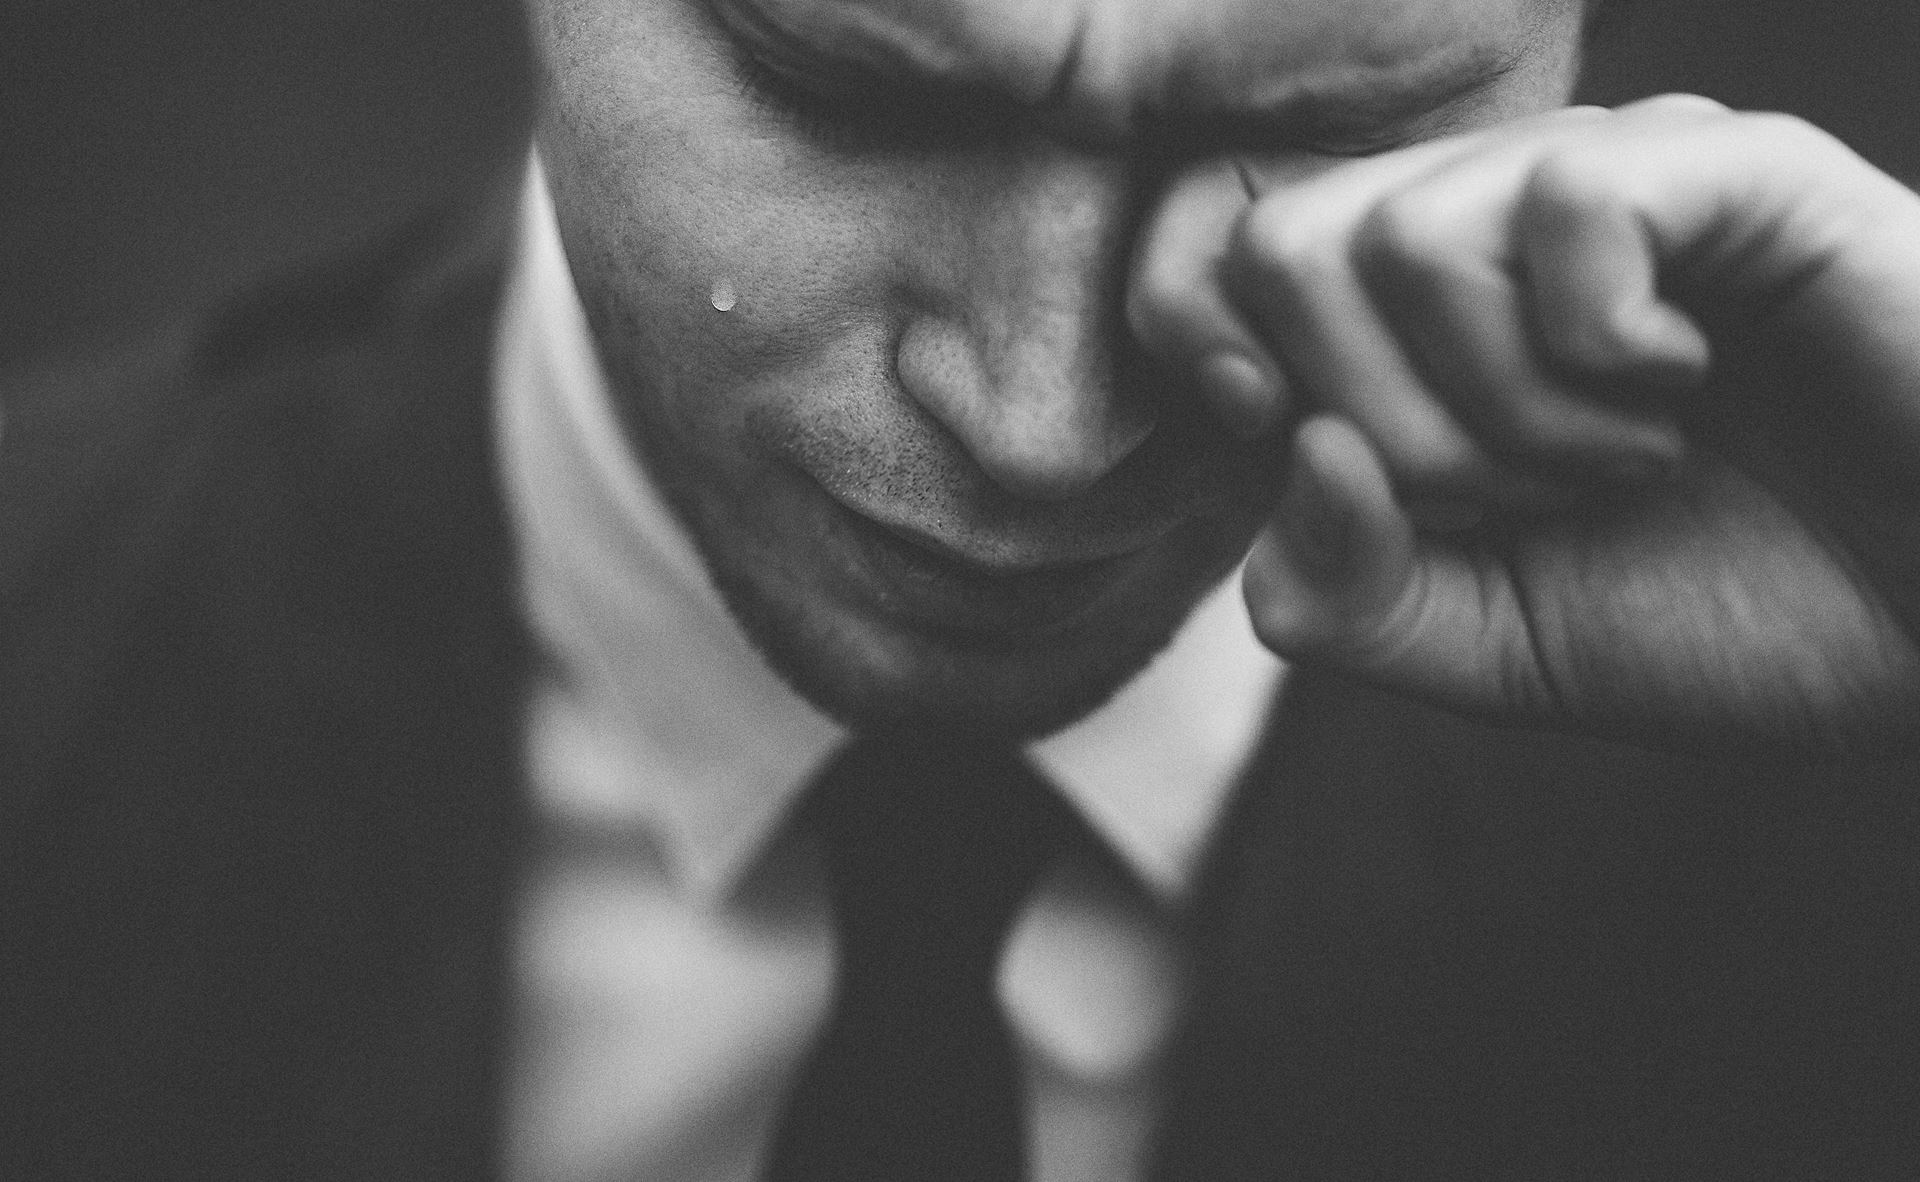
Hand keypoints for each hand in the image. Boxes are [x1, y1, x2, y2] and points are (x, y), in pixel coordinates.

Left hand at [1129, 96, 1919, 753]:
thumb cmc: (1731, 616)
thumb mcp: (1487, 647)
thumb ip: (1344, 591)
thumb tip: (1291, 443)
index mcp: (1418, 323)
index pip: (1212, 259)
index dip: (1205, 356)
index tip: (1305, 456)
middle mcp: (1495, 228)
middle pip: (1283, 249)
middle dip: (1383, 427)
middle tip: (1525, 495)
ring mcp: (1612, 185)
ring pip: (1402, 236)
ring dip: (1503, 411)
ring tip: (1627, 459)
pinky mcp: (1732, 170)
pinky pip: (1564, 201)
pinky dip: (1599, 348)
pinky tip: (1684, 386)